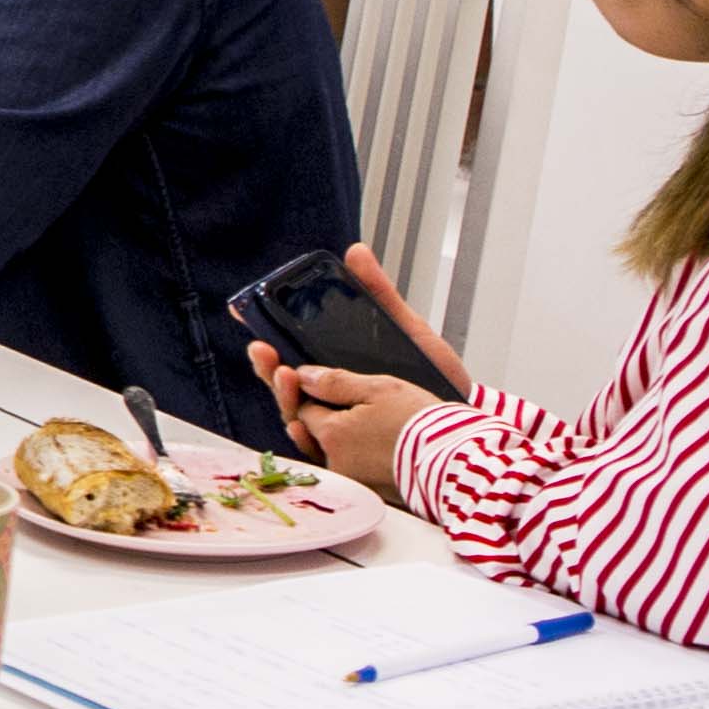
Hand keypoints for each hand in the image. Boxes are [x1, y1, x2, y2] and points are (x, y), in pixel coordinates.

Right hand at [245, 249, 469, 490]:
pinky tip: (301, 423)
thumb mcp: (407, 330)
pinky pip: (317, 449)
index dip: (267, 336)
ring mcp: (337, 427)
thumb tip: (355, 252)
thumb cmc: (435, 377)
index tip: (244, 314)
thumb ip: (379, 293)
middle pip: (285, 384)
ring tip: (284, 375)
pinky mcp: (349, 456)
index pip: (290, 352)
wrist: (464, 423)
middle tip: (264, 350)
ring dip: (282, 395)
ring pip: (295, 413)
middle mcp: (331, 398)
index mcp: (337, 368)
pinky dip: (304, 436)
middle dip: (267, 366)